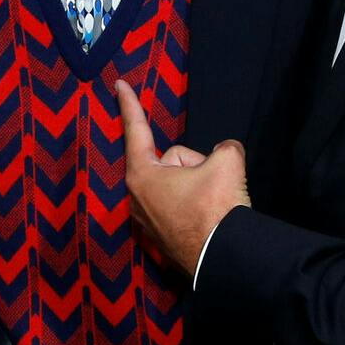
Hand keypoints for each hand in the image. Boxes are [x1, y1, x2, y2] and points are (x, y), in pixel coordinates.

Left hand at [115, 78, 249, 274]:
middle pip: (172, 160)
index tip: (118, 84)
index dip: (129, 104)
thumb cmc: (216, 209)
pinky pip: (183, 206)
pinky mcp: (163, 238)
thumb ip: (224, 148)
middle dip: (195, 164)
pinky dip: (198, 207)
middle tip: (212, 183)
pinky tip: (209, 219)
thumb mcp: (227, 162)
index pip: (137, 130)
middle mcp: (138, 198)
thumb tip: (225, 154)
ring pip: (180, 183)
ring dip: (199, 186)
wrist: (225, 260)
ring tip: (213, 206)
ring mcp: (148, 221)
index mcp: (143, 175)